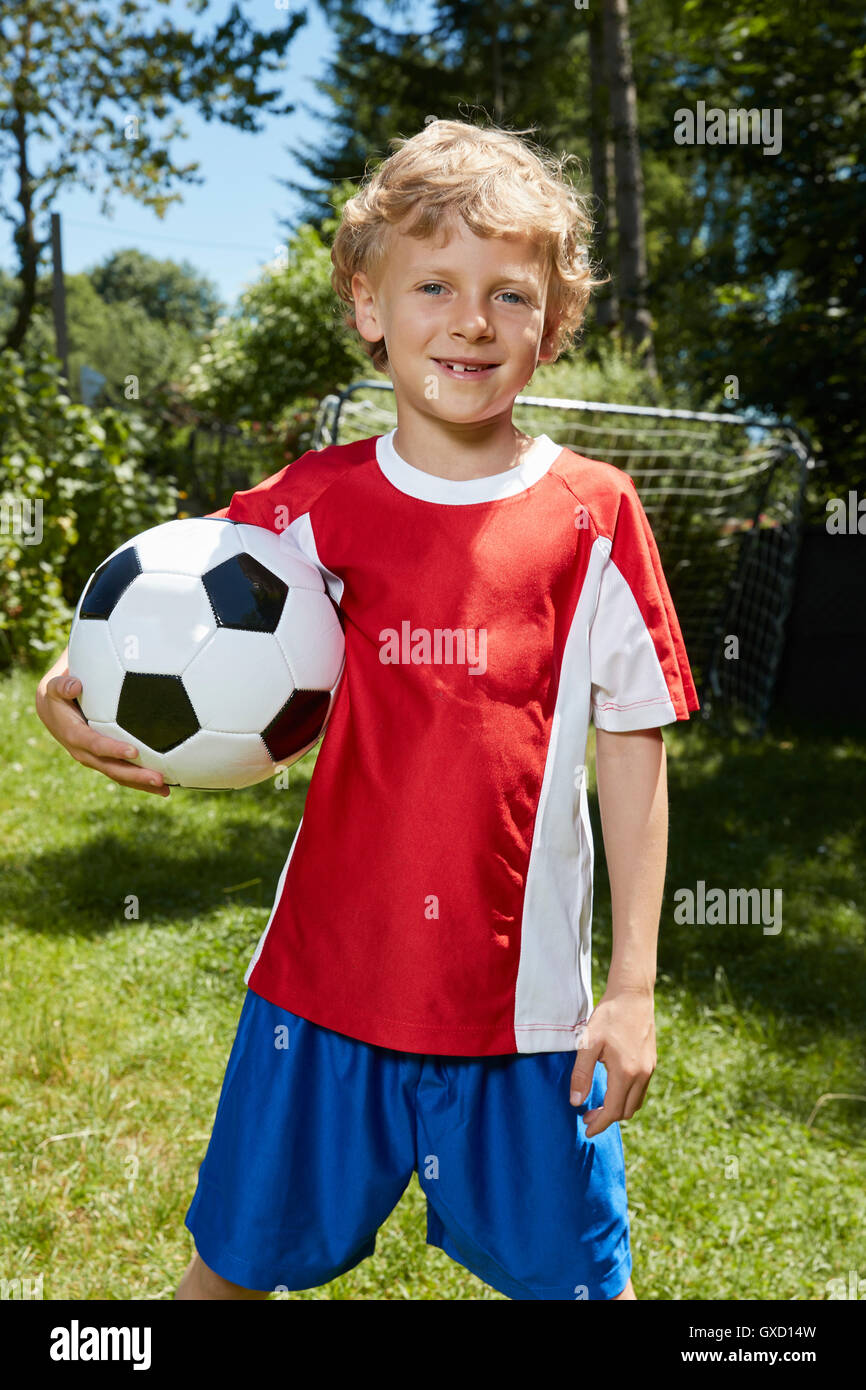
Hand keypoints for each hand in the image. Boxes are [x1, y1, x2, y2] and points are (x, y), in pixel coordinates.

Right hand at [35, 665, 169, 796]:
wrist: (52, 712)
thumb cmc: (58, 695)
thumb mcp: (55, 687)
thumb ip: (62, 685)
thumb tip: (75, 685)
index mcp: (74, 736)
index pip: (95, 745)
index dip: (113, 750)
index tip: (134, 752)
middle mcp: (84, 753)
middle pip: (111, 768)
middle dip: (134, 776)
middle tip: (158, 779)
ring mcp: (94, 760)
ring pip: (119, 775)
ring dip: (141, 783)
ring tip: (165, 789)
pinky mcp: (103, 761)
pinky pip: (122, 773)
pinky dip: (140, 781)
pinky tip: (163, 785)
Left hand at [569, 986, 655, 1136]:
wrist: (633, 995)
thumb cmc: (608, 1016)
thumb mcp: (588, 1043)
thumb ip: (581, 1074)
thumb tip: (576, 1102)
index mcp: (626, 1072)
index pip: (613, 1110)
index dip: (600, 1124)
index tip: (587, 1131)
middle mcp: (642, 1074)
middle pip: (626, 1111)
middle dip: (607, 1119)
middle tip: (588, 1117)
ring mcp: (649, 1069)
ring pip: (636, 1102)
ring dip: (619, 1109)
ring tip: (599, 1107)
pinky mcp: (651, 1062)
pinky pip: (641, 1090)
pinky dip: (627, 1097)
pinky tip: (613, 1090)